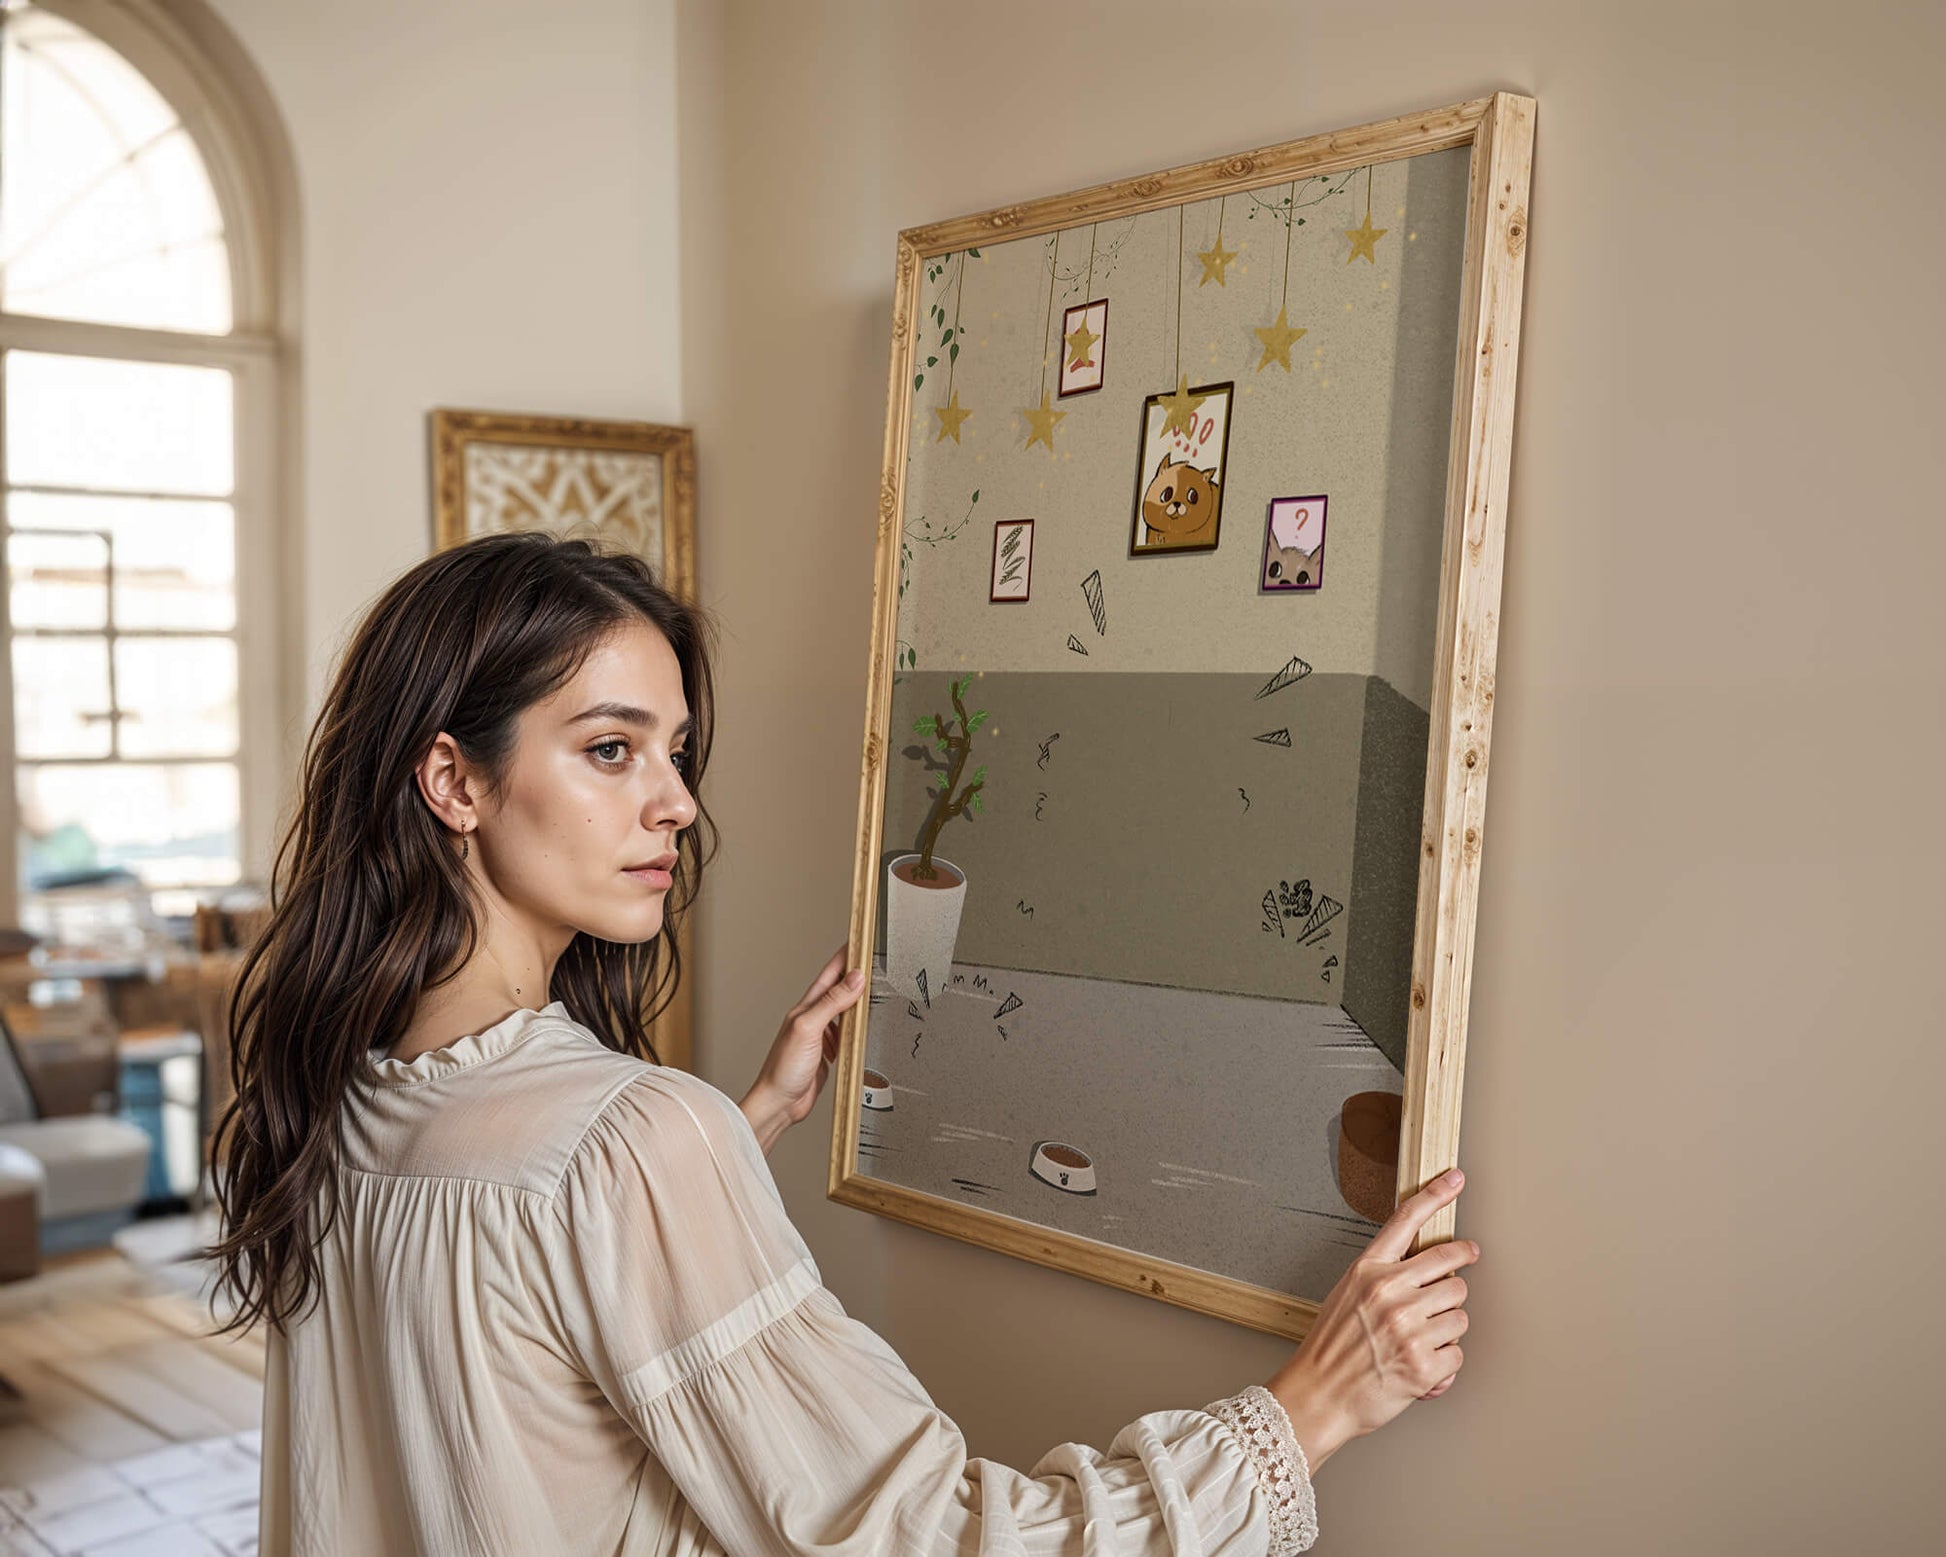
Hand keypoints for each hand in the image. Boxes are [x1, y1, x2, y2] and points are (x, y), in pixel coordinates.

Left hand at [740, 942, 867, 1151]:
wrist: (778, 1103)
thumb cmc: (784, 1068)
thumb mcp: (809, 1028)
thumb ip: (831, 1003)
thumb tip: (854, 978)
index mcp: (806, 1008)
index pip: (830, 974)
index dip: (845, 956)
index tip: (859, 940)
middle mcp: (812, 1019)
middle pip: (838, 990)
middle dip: (854, 973)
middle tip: (872, 959)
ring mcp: (819, 1037)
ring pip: (843, 1012)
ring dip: (856, 1000)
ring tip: (872, 988)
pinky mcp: (825, 1054)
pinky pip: (845, 1034)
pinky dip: (855, 1028)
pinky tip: (860, 1028)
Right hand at [1264, 1168, 1477, 1471]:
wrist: (1318, 1395)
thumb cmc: (1331, 1348)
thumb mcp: (1347, 1294)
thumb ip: (1385, 1277)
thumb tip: (1433, 1272)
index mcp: (1369, 1270)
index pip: (1407, 1219)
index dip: (1436, 1194)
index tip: (1456, 1178)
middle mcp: (1390, 1293)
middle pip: (1453, 1274)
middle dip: (1453, 1289)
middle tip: (1447, 1295)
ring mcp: (1408, 1328)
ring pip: (1461, 1315)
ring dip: (1448, 1330)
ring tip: (1419, 1343)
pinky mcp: (1423, 1364)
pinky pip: (1458, 1354)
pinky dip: (1445, 1364)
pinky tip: (1421, 1368)